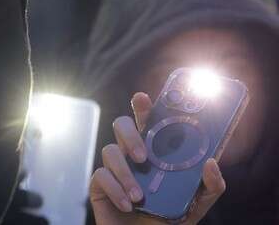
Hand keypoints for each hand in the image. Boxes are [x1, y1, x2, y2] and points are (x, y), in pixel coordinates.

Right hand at [89, 93, 226, 224]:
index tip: (143, 99)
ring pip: (109, 150)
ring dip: (125, 172)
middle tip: (143, 155)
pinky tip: (128, 204)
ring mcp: (113, 169)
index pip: (146, 121)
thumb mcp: (196, 204)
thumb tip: (211, 162)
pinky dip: (116, 190)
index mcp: (154, 152)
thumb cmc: (169, 220)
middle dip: (129, 134)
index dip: (142, 107)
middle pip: (120, 125)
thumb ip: (210, 187)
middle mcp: (132, 155)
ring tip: (140, 195)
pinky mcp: (99, 185)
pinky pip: (100, 176)